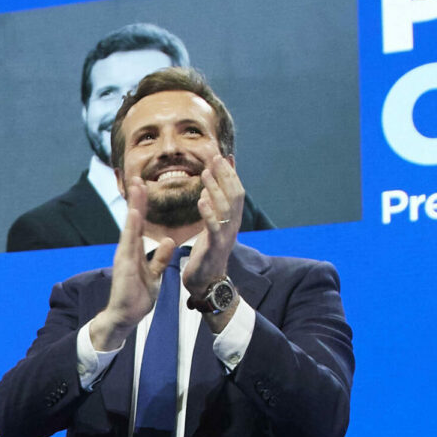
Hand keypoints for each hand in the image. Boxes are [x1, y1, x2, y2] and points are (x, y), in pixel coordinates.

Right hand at [91, 177, 174, 351]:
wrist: (125, 316)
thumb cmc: (137, 296)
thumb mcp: (154, 275)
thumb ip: (160, 258)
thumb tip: (168, 241)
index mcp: (135, 251)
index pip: (139, 224)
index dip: (143, 205)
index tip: (145, 187)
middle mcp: (127, 249)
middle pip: (133, 220)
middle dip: (136, 199)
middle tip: (138, 178)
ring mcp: (124, 256)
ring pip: (129, 226)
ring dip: (133, 206)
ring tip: (137, 188)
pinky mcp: (123, 265)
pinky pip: (128, 243)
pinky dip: (131, 227)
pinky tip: (135, 214)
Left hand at [181, 155, 243, 296]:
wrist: (207, 281)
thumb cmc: (208, 250)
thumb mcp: (213, 221)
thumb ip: (216, 199)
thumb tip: (215, 176)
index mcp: (232, 219)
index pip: (235, 190)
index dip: (228, 172)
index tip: (218, 155)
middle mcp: (233, 225)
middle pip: (234, 195)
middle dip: (225, 175)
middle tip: (214, 158)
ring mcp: (226, 236)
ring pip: (225, 208)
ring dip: (215, 189)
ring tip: (205, 173)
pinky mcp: (215, 247)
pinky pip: (214, 228)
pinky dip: (208, 213)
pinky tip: (201, 200)